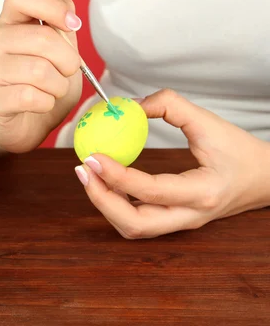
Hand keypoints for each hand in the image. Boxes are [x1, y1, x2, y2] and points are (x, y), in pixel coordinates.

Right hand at [0, 0, 83, 153]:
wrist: (25, 125)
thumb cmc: (44, 85)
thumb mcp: (62, 53)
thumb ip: (64, 30)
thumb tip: (69, 14)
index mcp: (9, 21)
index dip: (51, 5)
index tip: (71, 25)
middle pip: (41, 37)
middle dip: (68, 58)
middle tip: (68, 70)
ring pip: (39, 70)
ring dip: (59, 85)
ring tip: (53, 90)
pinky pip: (31, 97)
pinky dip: (46, 103)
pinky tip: (39, 104)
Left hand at [74, 89, 269, 238]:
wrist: (265, 179)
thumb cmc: (239, 151)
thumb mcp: (209, 122)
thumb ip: (169, 105)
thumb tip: (130, 106)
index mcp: (203, 192)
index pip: (150, 191)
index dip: (115, 175)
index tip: (92, 156)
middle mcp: (190, 215)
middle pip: (135, 225)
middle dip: (101, 200)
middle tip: (82, 169)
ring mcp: (181, 223)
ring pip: (133, 229)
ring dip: (105, 204)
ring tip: (90, 174)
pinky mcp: (173, 222)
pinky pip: (137, 221)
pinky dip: (115, 205)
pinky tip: (106, 181)